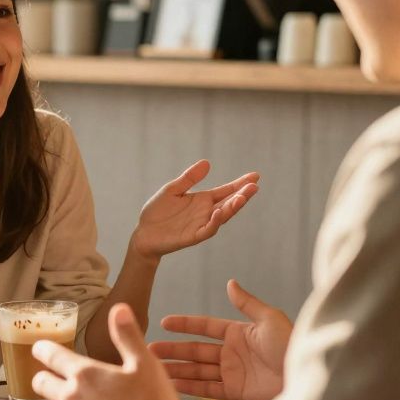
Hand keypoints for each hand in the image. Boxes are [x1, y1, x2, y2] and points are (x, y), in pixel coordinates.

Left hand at [32, 304, 189, 399]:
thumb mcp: (145, 364)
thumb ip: (128, 336)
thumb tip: (119, 308)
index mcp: (84, 373)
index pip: (50, 355)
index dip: (42, 349)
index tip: (40, 348)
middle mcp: (69, 397)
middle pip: (40, 383)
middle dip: (44, 377)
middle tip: (53, 377)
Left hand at [130, 160, 258, 259]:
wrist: (144, 233)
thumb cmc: (158, 211)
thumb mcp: (172, 189)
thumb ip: (189, 178)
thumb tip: (207, 163)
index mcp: (203, 200)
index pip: (226, 191)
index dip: (240, 184)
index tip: (255, 176)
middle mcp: (206, 212)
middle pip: (229, 203)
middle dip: (242, 195)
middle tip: (254, 186)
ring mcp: (201, 224)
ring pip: (222, 216)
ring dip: (232, 208)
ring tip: (242, 197)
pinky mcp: (193, 236)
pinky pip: (207, 230)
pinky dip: (214, 222)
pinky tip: (218, 212)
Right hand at [148, 279, 291, 399]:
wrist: (304, 379)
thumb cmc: (292, 346)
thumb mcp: (270, 319)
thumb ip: (247, 303)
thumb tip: (230, 283)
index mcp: (239, 333)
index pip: (205, 326)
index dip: (185, 324)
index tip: (166, 323)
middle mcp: (233, 352)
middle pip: (196, 349)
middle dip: (173, 349)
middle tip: (151, 348)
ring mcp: (232, 373)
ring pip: (197, 369)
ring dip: (177, 367)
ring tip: (155, 366)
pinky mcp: (235, 392)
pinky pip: (207, 388)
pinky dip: (190, 386)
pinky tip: (173, 383)